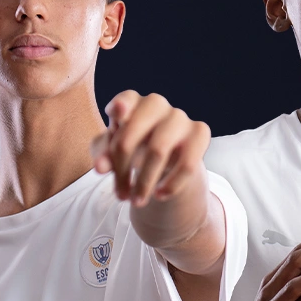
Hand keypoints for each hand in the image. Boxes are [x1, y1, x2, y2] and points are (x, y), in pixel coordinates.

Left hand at [89, 90, 210, 206]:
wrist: (163, 160)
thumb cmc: (131, 148)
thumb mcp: (111, 152)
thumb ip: (102, 156)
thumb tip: (100, 168)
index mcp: (131, 102)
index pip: (125, 99)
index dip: (120, 106)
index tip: (116, 114)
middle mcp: (156, 104)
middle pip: (132, 134)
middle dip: (121, 169)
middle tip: (119, 196)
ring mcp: (179, 116)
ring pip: (158, 151)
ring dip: (143, 182)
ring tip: (136, 201)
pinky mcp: (200, 132)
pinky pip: (187, 163)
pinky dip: (171, 184)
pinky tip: (159, 196)